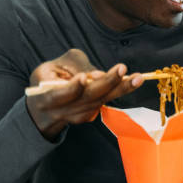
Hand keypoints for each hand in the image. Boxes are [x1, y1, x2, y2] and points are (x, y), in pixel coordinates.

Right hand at [26, 49, 143, 140]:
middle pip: (85, 99)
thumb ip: (77, 65)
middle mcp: (61, 110)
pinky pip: (105, 102)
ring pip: (100, 102)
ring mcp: (76, 116)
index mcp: (45, 96)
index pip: (58, 95)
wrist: (45, 105)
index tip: (83, 77)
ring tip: (138, 77)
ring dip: (121, 89)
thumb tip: (100, 75)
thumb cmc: (52, 76)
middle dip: (106, 83)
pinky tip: (131, 82)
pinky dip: (118, 91)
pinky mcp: (89, 116)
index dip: (72, 88)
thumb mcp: (57, 65)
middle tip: (122, 69)